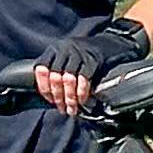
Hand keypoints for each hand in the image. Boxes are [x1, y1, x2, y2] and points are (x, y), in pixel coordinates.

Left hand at [33, 14, 148, 112]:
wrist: (111, 43)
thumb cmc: (86, 55)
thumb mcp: (67, 57)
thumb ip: (56, 70)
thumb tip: (49, 94)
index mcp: (55, 49)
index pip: (41, 69)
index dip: (43, 87)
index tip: (49, 100)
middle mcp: (65, 49)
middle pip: (55, 77)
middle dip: (58, 97)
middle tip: (62, 109)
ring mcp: (79, 54)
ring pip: (68, 80)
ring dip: (69, 98)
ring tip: (72, 108)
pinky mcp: (93, 60)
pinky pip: (84, 80)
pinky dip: (81, 93)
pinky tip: (82, 100)